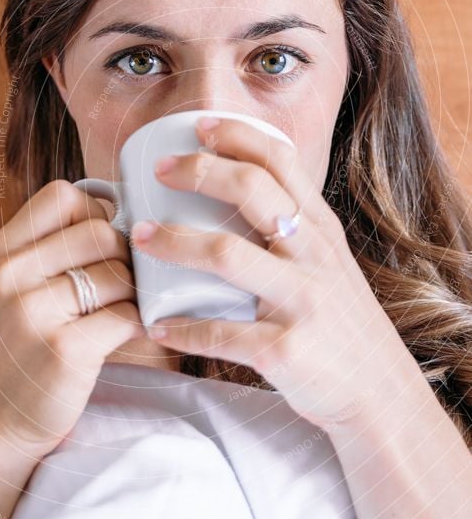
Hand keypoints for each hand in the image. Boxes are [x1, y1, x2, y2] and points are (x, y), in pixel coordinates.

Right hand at [0, 180, 143, 457]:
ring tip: (113, 313)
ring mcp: (34, 313)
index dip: (96, 213)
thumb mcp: (18, 284)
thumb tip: (131, 214)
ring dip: (131, 295)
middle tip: (116, 286)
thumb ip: (57, 246)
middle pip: (103, 233)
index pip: (64, 195)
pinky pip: (128, 316)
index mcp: (3, 251)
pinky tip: (119, 337)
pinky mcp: (64, 349)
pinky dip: (136, 325)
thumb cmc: (23, 344)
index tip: (99, 244)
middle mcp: (11, 275)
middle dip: (123, 258)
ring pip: (120, 274)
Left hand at [131, 116, 406, 427]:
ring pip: (227, 254)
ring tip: (141, 237)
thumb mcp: (327, 262)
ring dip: (175, 242)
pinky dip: (182, 328)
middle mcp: (313, 255)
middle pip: (251, 190)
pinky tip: (157, 324)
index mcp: (320, 228)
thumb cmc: (339, 319)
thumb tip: (226, 200)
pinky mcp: (284, 349)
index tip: (198, 126)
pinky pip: (220, 333)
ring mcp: (301, 301)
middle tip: (159, 171)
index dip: (237, 135)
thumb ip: (289, 229)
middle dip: (199, 171)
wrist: (378, 391)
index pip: (281, 161)